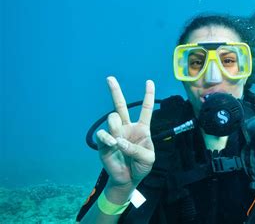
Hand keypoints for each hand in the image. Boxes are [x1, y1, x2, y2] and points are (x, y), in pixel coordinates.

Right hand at [96, 76, 155, 190]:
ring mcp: (115, 133)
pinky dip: (108, 138)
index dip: (148, 95)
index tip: (149, 81)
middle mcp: (127, 127)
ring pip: (112, 118)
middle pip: (120, 105)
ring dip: (116, 128)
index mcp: (142, 128)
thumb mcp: (148, 158)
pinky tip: (113, 145)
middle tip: (110, 78)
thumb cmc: (141, 166)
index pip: (145, 109)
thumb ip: (137, 149)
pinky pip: (102, 134)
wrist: (128, 179)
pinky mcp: (104, 142)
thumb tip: (119, 141)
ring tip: (119, 142)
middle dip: (115, 91)